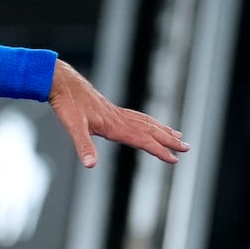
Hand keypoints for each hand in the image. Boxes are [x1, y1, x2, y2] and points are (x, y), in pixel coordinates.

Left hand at [48, 61, 188, 167]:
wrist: (62, 83)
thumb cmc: (67, 104)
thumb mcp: (72, 127)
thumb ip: (83, 146)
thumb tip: (91, 165)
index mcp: (114, 125)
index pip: (143, 140)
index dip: (159, 150)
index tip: (174, 159)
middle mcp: (119, 118)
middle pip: (149, 131)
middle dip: (168, 140)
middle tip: (187, 147)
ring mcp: (116, 113)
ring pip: (145, 122)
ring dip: (162, 130)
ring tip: (177, 135)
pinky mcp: (110, 109)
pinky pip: (135, 117)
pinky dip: (147, 122)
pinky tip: (148, 125)